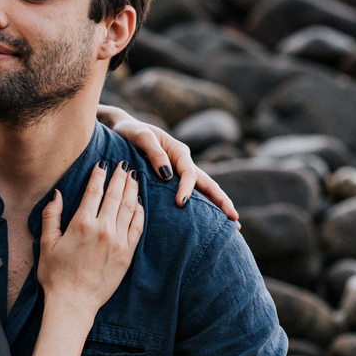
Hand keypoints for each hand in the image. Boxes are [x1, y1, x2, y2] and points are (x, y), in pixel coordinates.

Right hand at [38, 161, 143, 309]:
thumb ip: (51, 216)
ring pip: (129, 207)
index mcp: (81, 223)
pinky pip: (137, 227)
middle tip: (125, 164)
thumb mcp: (47, 243)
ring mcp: (118, 241)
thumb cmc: (56, 275)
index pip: (94, 190)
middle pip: (115, 194)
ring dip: (133, 190)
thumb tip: (58, 194)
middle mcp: (102, 229)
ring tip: (134, 177)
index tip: (103, 162)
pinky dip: (140, 212)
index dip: (100, 174)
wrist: (74, 303)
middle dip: (120, 176)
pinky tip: (139, 203)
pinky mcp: (127, 254)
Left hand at [97, 106, 238, 223]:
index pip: (189, 173)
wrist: (121, 130)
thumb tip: (168, 175)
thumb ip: (154, 152)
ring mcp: (180, 172)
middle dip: (221, 201)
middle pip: (207, 183)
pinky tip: (207, 222)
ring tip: (232, 225)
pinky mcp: (173, 182)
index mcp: (178, 151)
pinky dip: (202, 207)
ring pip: (203, 190)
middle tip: (234, 219)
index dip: (187, 188)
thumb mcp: (139, 136)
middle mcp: (183, 162)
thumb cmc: (129, 132)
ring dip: (217, 206)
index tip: (181, 202)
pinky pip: (191, 194)